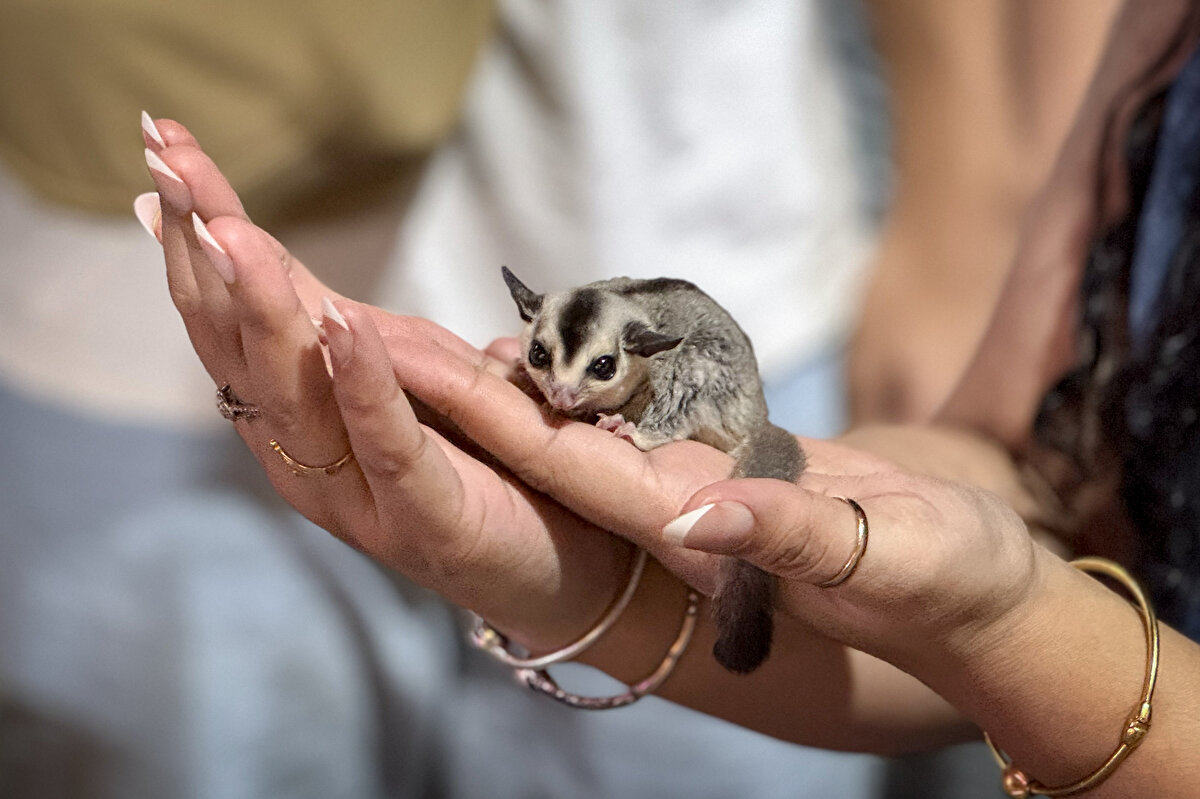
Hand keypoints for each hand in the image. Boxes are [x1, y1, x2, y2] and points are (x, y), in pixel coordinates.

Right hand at [143, 118, 648, 649]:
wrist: (564, 570)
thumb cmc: (488, 469)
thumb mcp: (419, 382)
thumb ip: (366, 342)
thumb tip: (319, 289)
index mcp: (301, 413)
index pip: (233, 312)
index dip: (197, 231)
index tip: (162, 143)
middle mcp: (307, 453)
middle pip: (238, 342)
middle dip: (203, 249)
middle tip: (167, 161)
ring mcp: (358, 493)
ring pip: (293, 392)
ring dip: (264, 307)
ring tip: (232, 234)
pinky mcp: (425, 519)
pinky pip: (386, 446)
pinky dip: (363, 384)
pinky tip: (344, 325)